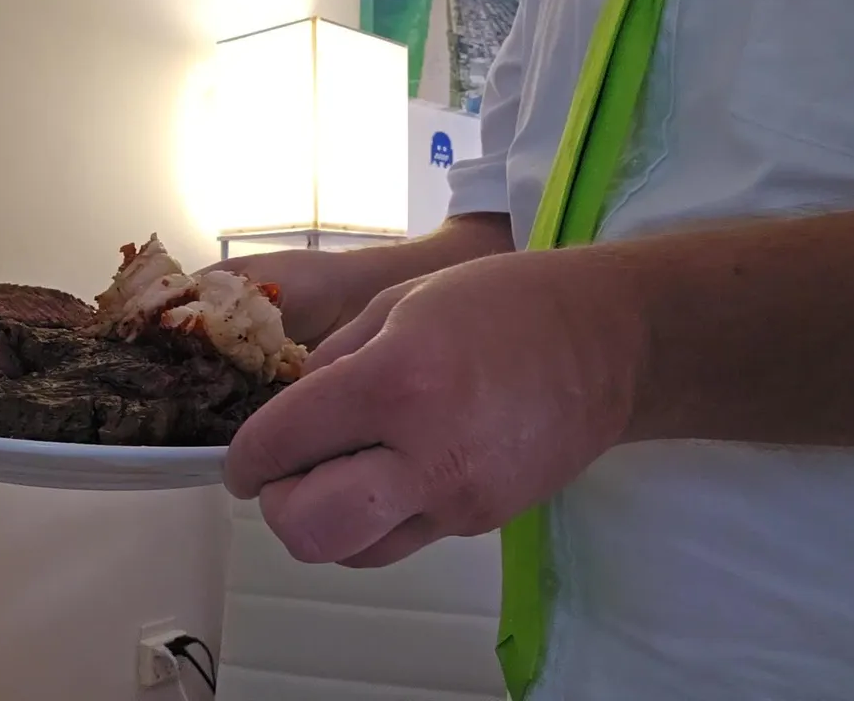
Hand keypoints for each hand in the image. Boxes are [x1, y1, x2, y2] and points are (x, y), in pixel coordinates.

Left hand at [223, 250, 648, 566]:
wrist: (612, 342)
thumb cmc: (508, 302)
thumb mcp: (402, 301)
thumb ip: (333, 359)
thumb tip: (292, 412)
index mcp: (396, 382)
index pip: (282, 444)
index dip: (243, 459)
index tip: (241, 462)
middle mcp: (425, 455)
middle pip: (310, 530)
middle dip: (279, 508)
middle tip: (285, 475)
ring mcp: (458, 500)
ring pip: (353, 553)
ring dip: (326, 522)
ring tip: (338, 475)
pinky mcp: (482, 523)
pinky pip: (403, 541)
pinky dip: (376, 520)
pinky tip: (389, 474)